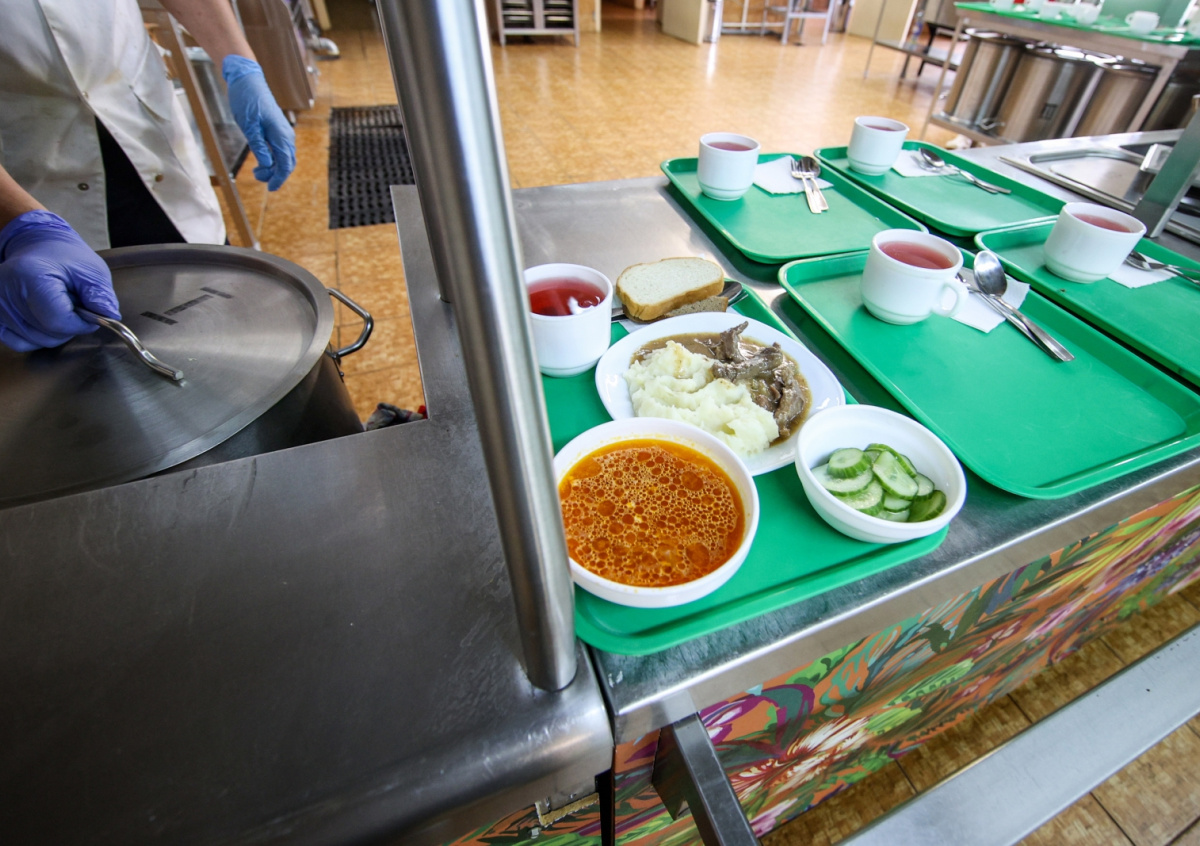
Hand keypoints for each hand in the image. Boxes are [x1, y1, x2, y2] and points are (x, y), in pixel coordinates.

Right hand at [0, 211, 120, 351]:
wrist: (38, 247)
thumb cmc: (64, 257)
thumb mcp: (90, 270)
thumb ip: (100, 295)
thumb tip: (109, 316)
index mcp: (30, 277)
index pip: (58, 321)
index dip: (81, 324)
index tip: (89, 314)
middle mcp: (6, 292)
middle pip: (47, 334)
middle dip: (69, 326)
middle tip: (71, 303)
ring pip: (35, 341)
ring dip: (54, 330)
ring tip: (56, 305)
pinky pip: (20, 342)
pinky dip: (37, 336)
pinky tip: (43, 317)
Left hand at [223, 56, 296, 190]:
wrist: (247, 79)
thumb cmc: (246, 99)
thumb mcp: (248, 124)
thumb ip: (258, 145)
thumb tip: (266, 164)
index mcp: (280, 135)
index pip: (285, 164)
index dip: (278, 178)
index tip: (269, 188)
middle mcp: (285, 135)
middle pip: (287, 163)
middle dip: (274, 174)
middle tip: (257, 176)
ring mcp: (282, 132)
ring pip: (284, 157)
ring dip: (272, 167)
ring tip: (256, 169)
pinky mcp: (277, 130)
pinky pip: (279, 149)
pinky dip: (272, 158)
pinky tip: (261, 160)